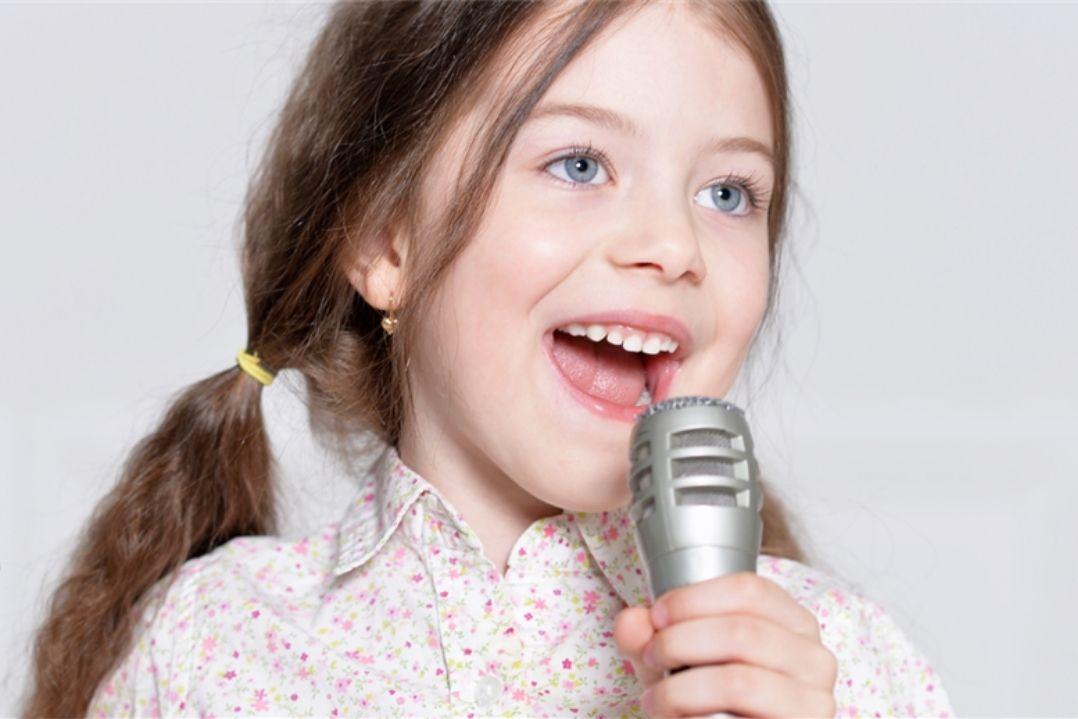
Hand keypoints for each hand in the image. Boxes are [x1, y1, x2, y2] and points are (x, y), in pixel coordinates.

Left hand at [613, 572, 837, 717]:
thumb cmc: (710, 702)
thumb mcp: (675, 662)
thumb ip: (649, 637)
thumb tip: (631, 620)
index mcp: (792, 622)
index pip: (749, 589)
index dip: (693, 598)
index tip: (656, 616)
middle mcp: (814, 658)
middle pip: (742, 630)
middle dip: (679, 642)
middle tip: (649, 657)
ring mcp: (815, 702)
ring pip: (740, 681)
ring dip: (681, 689)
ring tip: (654, 698)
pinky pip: (741, 718)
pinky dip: (695, 715)